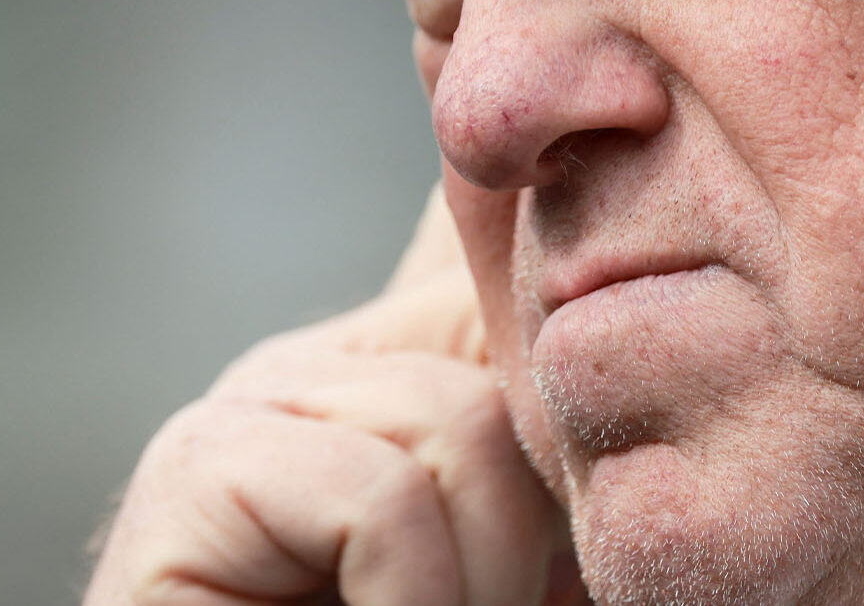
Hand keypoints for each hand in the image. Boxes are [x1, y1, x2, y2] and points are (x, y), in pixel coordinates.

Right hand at [84, 189, 585, 605]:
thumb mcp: (514, 567)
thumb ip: (552, 477)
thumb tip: (674, 381)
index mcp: (404, 371)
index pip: (515, 289)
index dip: (578, 387)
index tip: (586, 518)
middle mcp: (324, 367)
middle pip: (510, 356)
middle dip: (539, 521)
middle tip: (507, 605)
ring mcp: (249, 406)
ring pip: (456, 424)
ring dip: (479, 586)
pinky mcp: (189, 473)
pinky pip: (376, 497)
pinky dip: (411, 605)